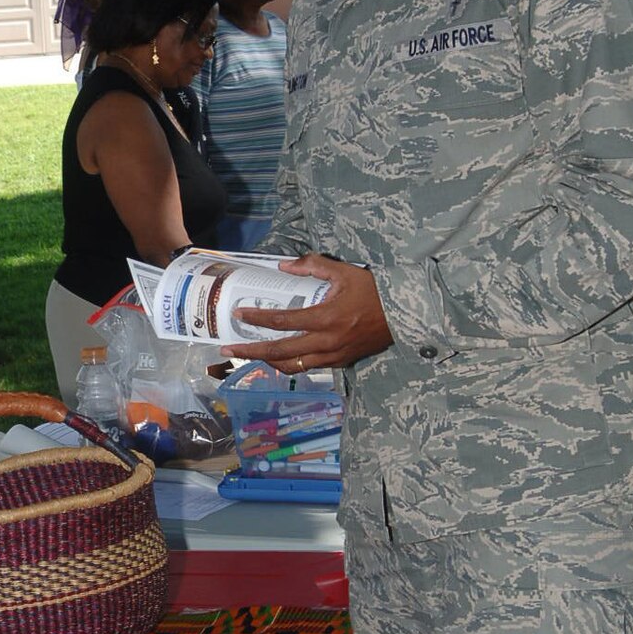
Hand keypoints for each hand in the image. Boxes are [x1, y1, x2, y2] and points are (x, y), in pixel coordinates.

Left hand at [233, 254, 392, 370]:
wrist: (404, 314)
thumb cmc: (373, 290)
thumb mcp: (343, 271)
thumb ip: (312, 267)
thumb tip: (283, 266)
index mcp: (325, 318)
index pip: (282, 322)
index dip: (257, 319)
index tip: (239, 315)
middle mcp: (326, 342)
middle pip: (280, 352)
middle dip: (251, 351)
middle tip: (228, 350)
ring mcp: (333, 356)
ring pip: (292, 365)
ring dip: (268, 362)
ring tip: (249, 355)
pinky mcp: (340, 362)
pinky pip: (309, 367)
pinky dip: (290, 364)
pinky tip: (278, 358)